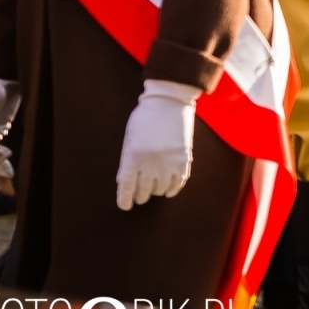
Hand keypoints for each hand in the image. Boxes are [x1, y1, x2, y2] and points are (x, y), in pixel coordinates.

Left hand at [116, 79, 199, 210]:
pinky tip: (168, 191)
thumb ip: (127, 160)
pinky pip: (178, 182)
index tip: (125, 206)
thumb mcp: (129, 138)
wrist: (170, 102)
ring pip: (160, 188)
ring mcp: (168, 162)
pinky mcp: (183, 159)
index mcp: (133, 156)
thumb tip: (125, 182)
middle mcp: (150, 162)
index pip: (127, 186)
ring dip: (155, 191)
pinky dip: (172, 189)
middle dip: (140, 196)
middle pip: (144, 190)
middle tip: (139, 197)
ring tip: (153, 190)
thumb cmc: (145, 118)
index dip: (125, 199)